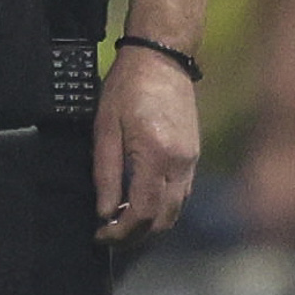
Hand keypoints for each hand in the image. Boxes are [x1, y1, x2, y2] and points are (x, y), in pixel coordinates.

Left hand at [93, 43, 200, 244]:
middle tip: (109, 236)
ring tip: (122, 223)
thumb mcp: (105, 129)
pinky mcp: (194, 156)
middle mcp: (179, 163)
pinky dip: (162, 208)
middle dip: (136, 236)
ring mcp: (191, 161)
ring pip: (176, 211)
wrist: (162, 58)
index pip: (142, 212)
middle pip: (163, 220)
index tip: (100, 235)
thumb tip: (104, 212)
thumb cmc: (128, 88)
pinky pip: (181, 195)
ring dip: (150, 225)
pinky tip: (141, 203)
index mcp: (155, 156)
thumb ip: (105, 174)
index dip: (121, 232)